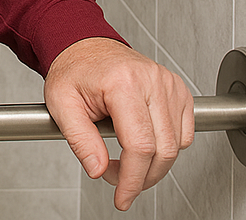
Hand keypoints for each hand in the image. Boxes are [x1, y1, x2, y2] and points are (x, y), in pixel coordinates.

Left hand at [44, 38, 193, 210]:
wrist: (85, 47)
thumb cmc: (74, 70)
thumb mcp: (60, 102)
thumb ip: (79, 139)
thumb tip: (98, 170)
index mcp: (123, 82)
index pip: (139, 145)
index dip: (132, 179)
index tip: (122, 197)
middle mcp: (151, 80)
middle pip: (163, 150)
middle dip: (141, 176)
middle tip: (117, 177)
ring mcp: (168, 83)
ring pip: (176, 146)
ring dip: (153, 165)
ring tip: (124, 156)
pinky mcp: (178, 90)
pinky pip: (184, 134)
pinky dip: (167, 147)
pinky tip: (143, 141)